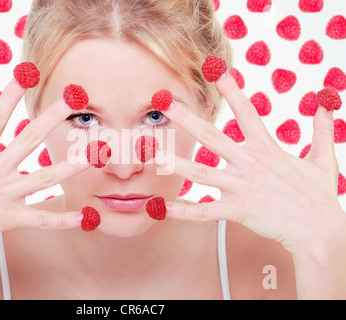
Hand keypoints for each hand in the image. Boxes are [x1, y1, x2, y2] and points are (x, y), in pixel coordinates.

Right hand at [0, 78, 89, 258]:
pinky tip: (86, 216)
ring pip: (44, 178)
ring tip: (94, 154)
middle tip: (73, 97)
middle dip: (52, 116)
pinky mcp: (8, 217)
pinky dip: (63, 219)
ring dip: (70, 165)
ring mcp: (3, 194)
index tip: (27, 73)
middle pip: (28, 138)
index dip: (11, 93)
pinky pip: (40, 218)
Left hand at [159, 73, 344, 253]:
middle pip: (212, 136)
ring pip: (200, 173)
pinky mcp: (238, 210)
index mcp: (267, 149)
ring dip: (174, 162)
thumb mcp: (323, 160)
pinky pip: (204, 211)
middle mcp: (250, 164)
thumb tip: (327, 105)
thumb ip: (323, 131)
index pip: (246, 111)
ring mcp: (242, 187)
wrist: (321, 231)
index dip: (230, 89)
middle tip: (164, 101)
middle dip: (186, 118)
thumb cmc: (319, 198)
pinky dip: (182, 211)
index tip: (215, 69)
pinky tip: (160, 207)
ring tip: (151, 153)